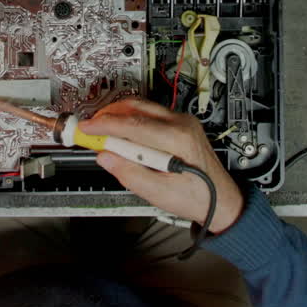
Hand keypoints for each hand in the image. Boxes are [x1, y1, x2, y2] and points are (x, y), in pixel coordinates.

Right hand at [82, 98, 243, 233]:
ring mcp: (184, 121)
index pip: (132, 125)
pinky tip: (122, 132)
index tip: (86, 128)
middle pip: (137, 108)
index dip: (104, 125)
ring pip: (144, 107)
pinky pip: (152, 113)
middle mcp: (182, 124)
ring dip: (120, 115)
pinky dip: (133, 119)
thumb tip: (105, 157)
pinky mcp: (182, 124)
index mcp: (177, 140)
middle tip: (90, 127)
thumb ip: (129, 174)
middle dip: (109, 115)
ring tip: (102, 130)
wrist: (220, 199)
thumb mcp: (158, 193)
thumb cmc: (195, 197)